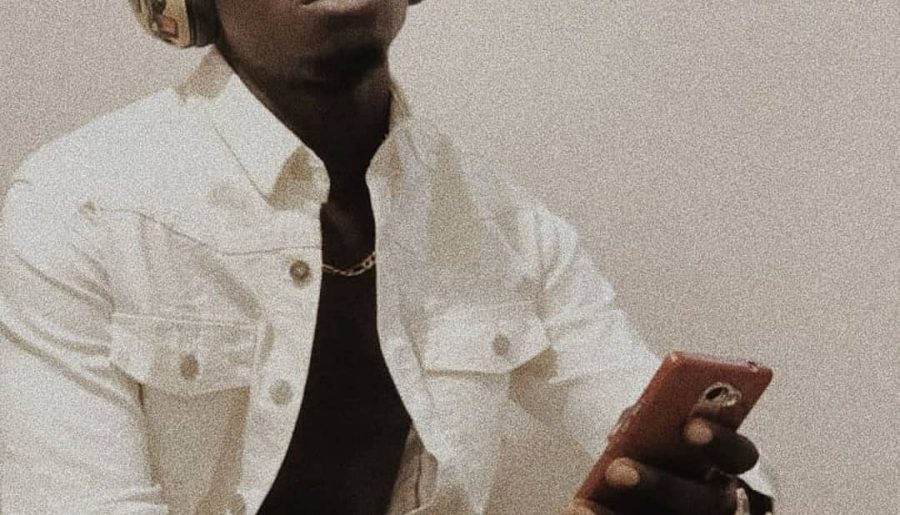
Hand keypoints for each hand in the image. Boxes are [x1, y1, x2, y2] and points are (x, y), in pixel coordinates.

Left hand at [562, 417, 759, 514]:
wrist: (662, 491)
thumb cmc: (665, 450)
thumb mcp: (662, 429)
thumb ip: (649, 423)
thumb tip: (623, 430)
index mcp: (728, 466)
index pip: (738, 454)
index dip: (719, 441)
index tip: (690, 426)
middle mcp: (723, 503)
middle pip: (702, 502)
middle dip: (658, 484)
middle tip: (618, 469)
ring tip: (581, 508)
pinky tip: (577, 511)